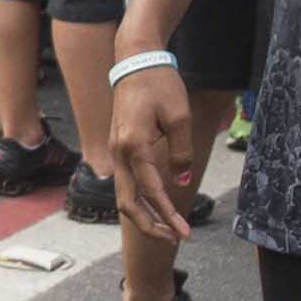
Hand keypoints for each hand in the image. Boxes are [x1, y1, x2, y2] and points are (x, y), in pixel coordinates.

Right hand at [104, 59, 204, 239]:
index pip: (151, 191)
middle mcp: (119, 152)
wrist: (136, 61)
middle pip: (127, 203)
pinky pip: (125, 183)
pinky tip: (155, 207)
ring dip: (143, 216)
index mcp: (133, 145)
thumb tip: (181, 180)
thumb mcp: (180, 117)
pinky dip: (139, 200)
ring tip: (167, 229)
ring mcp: (115, 151)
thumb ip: (181, 153)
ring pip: (124, 195)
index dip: (168, 214)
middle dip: (149, 226)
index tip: (184, 232)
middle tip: (174, 238)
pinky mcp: (118, 148)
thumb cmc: (160, 84)